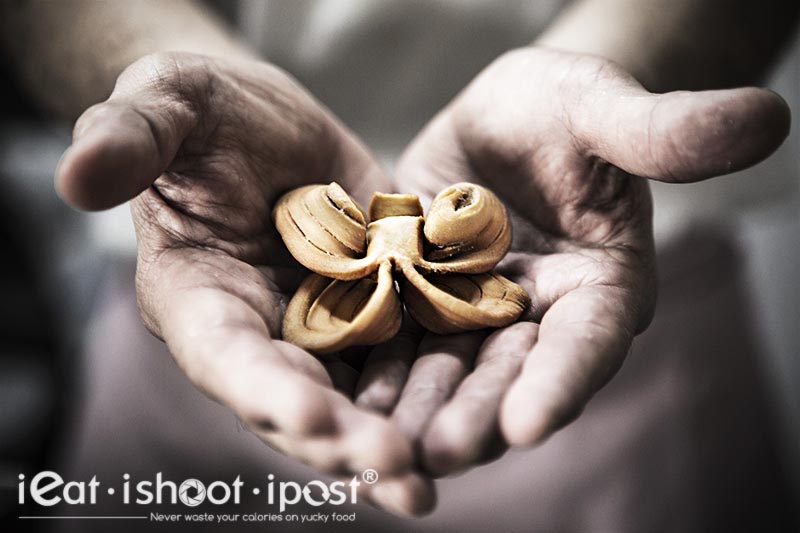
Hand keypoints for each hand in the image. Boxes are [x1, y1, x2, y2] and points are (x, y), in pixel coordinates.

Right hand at [55, 52, 434, 514]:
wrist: (271, 124)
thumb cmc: (207, 113)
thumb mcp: (169, 105)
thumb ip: (131, 137)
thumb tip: (76, 175)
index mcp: (200, 298)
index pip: (228, 356)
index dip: (267, 392)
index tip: (313, 422)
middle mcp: (263, 330)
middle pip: (303, 398)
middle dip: (349, 441)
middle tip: (404, 479)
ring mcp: (324, 325)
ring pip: (362, 392)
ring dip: (405, 432)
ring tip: (453, 462)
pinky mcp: (378, 304)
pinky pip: (410, 346)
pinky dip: (444, 374)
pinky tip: (492, 396)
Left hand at [356, 47, 789, 474]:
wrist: (504, 116)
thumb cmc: (566, 108)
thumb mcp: (602, 109)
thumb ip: (663, 131)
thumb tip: (767, 116)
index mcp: (599, 289)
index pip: (586, 344)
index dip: (561, 383)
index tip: (530, 425)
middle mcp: (539, 318)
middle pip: (510, 376)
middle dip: (476, 415)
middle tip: (436, 453)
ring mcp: (476, 315)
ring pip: (448, 371)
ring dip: (416, 408)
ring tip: (379, 442)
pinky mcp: (423, 301)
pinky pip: (398, 340)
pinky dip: (375, 367)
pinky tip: (341, 391)